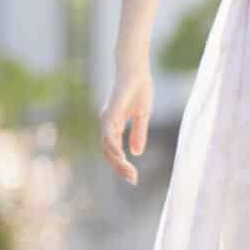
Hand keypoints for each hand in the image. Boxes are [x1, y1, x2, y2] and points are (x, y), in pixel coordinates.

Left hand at [99, 57, 153, 184]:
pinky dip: (113, 146)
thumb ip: (138, 133)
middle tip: (133, 180)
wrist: (136, 69)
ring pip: (107, 147)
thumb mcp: (142, 116)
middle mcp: (107, 124)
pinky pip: (109, 134)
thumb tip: (136, 153)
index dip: (122, 165)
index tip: (134, 178)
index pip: (114, 151)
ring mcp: (107, 119)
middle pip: (109, 153)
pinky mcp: (111, 112)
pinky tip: (122, 156)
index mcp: (114, 125)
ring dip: (118, 162)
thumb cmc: (138, 88)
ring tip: (129, 172)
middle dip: (120, 168)